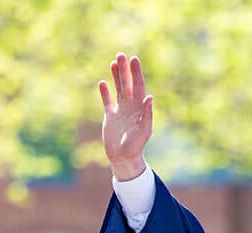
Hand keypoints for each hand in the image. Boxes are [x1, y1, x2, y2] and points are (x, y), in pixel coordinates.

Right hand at [99, 53, 152, 179]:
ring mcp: (120, 111)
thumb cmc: (135, 147)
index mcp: (139, 108)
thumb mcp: (143, 131)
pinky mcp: (110, 116)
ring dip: (116, 76)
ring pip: (118, 89)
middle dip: (125, 70)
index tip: (134, 59)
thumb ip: (147, 114)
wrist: (123, 158)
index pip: (139, 86)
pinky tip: (102, 82)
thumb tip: (149, 97)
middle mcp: (131, 107)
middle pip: (128, 84)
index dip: (136, 73)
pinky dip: (105, 92)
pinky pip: (107, 101)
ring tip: (114, 62)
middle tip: (121, 54)